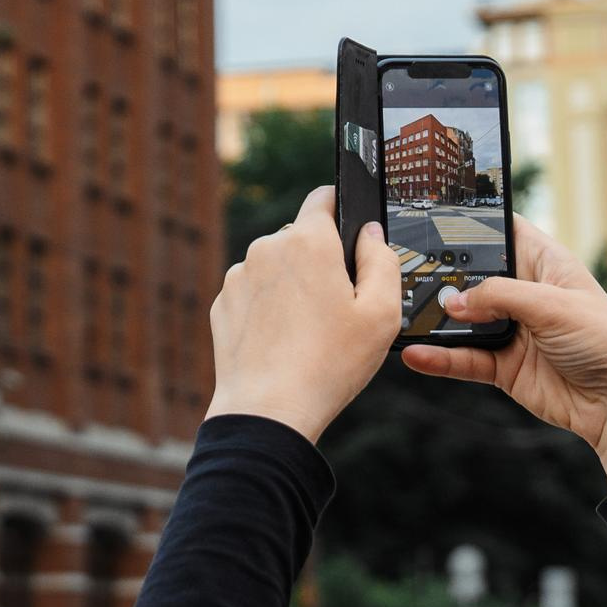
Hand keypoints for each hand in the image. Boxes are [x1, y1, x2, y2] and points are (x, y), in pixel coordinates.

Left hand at [205, 187, 399, 442]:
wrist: (268, 408)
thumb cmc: (329, 364)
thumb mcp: (381, 314)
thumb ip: (382, 261)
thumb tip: (370, 234)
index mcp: (308, 241)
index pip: (324, 198)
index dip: (341, 208)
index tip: (351, 226)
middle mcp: (267, 247)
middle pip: (302, 238)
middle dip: (321, 260)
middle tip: (340, 305)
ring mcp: (240, 275)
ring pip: (277, 267)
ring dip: (293, 286)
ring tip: (310, 332)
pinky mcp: (223, 303)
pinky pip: (255, 294)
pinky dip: (270, 309)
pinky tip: (284, 341)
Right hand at [401, 217, 606, 488]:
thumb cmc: (606, 341)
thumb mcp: (552, 305)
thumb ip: (499, 296)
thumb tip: (453, 303)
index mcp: (544, 264)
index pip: (502, 232)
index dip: (474, 223)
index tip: (433, 216)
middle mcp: (524, 294)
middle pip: (472, 277)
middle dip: (443, 276)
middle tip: (406, 270)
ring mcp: (512, 330)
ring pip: (462, 320)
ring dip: (435, 320)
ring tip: (405, 314)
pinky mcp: (504, 366)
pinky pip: (463, 358)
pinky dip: (439, 358)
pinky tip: (416, 354)